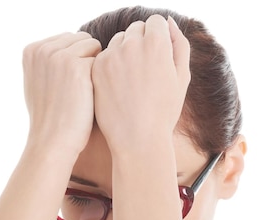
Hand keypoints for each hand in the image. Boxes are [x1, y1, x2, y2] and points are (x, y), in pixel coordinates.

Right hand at [22, 32, 101, 155]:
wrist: (53, 142)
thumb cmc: (51, 117)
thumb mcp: (38, 83)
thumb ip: (47, 61)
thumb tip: (63, 46)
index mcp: (31, 50)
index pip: (68, 39)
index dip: (76, 60)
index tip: (70, 84)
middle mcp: (43, 49)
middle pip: (81, 39)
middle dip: (86, 59)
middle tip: (80, 89)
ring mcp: (59, 56)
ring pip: (93, 47)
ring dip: (95, 67)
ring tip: (85, 92)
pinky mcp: (77, 67)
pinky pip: (101, 61)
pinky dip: (100, 78)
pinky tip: (92, 96)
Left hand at [91, 15, 190, 154]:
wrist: (138, 139)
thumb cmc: (164, 111)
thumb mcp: (182, 78)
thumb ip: (179, 45)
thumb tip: (168, 22)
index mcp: (157, 44)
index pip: (156, 22)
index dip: (159, 37)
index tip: (159, 57)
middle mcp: (133, 44)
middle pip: (137, 28)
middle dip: (142, 42)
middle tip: (146, 71)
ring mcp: (112, 55)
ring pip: (119, 40)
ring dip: (126, 51)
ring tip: (133, 80)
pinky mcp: (97, 68)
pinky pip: (105, 55)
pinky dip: (112, 65)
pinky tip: (119, 86)